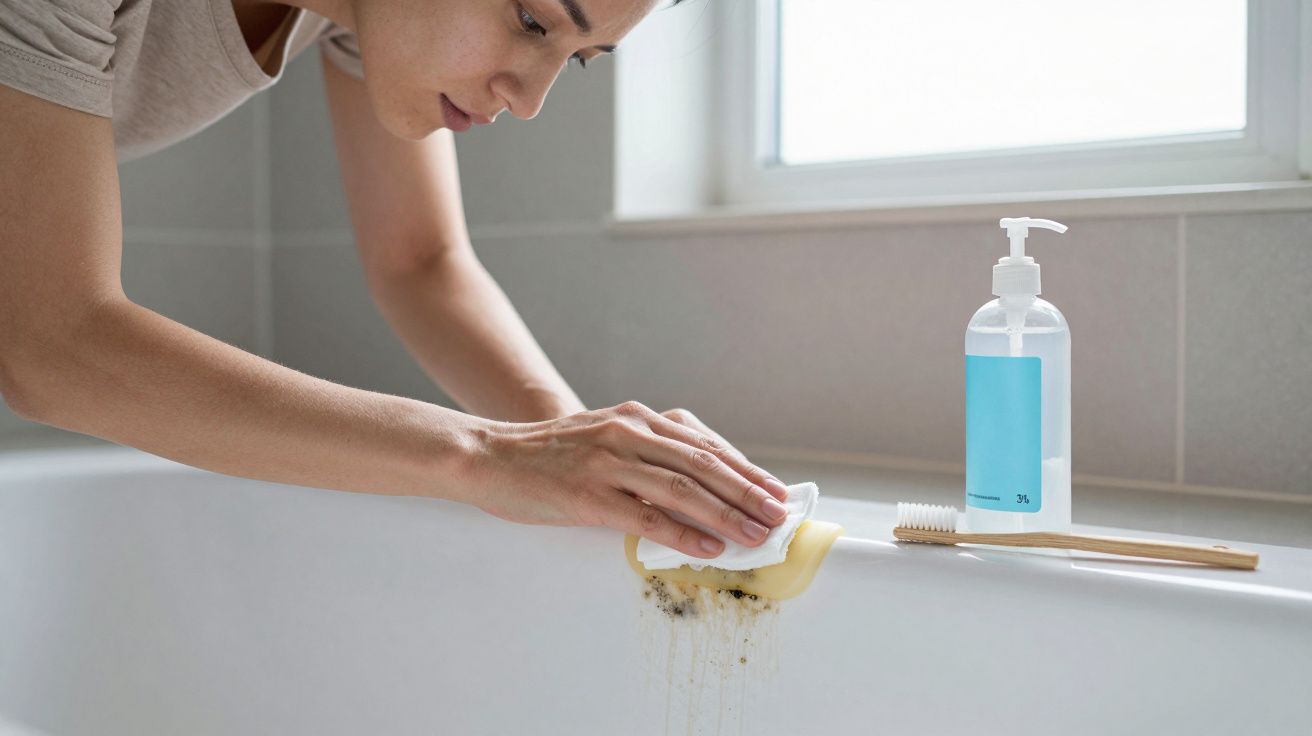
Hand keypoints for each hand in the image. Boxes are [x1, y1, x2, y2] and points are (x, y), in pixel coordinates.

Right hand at [461, 401, 791, 559]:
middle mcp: (628, 433)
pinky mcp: (590, 495)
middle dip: (748, 492)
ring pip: (683, 489)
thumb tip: (696, 484)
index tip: (775, 491)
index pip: (704, 444)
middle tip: (779, 516)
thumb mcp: (603, 437)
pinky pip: (646, 517)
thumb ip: (645, 451)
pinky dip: (683, 534)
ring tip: (757, 535)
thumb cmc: (549, 455)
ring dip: (727, 515)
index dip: (745, 469)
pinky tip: (709, 549)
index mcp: (636, 418)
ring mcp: (609, 463)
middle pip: (704, 464)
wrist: (488, 455)